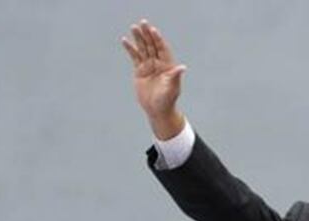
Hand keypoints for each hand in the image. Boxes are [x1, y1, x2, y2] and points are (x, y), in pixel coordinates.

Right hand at [121, 19, 186, 138]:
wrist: (157, 110)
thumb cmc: (167, 100)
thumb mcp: (172, 88)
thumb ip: (175, 76)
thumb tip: (183, 67)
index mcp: (168, 66)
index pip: (162, 49)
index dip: (158, 39)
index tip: (153, 30)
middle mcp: (158, 63)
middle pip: (152, 46)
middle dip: (147, 34)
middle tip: (142, 23)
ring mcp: (149, 66)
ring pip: (143, 49)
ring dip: (138, 38)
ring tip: (133, 27)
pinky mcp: (140, 71)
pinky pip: (134, 57)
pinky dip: (130, 49)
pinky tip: (125, 41)